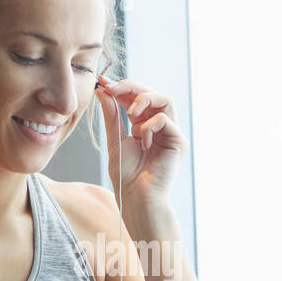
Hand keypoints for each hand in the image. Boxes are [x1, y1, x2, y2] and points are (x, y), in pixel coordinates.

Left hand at [95, 75, 188, 208]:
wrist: (137, 198)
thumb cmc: (127, 176)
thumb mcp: (115, 141)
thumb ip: (112, 116)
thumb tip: (103, 91)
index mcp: (145, 125)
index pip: (137, 98)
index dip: (122, 88)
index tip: (103, 82)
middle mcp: (160, 127)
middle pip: (153, 92)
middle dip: (131, 87)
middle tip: (113, 88)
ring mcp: (171, 133)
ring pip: (165, 99)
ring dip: (143, 100)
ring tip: (131, 114)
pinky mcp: (178, 141)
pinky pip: (165, 119)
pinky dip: (149, 125)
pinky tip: (142, 141)